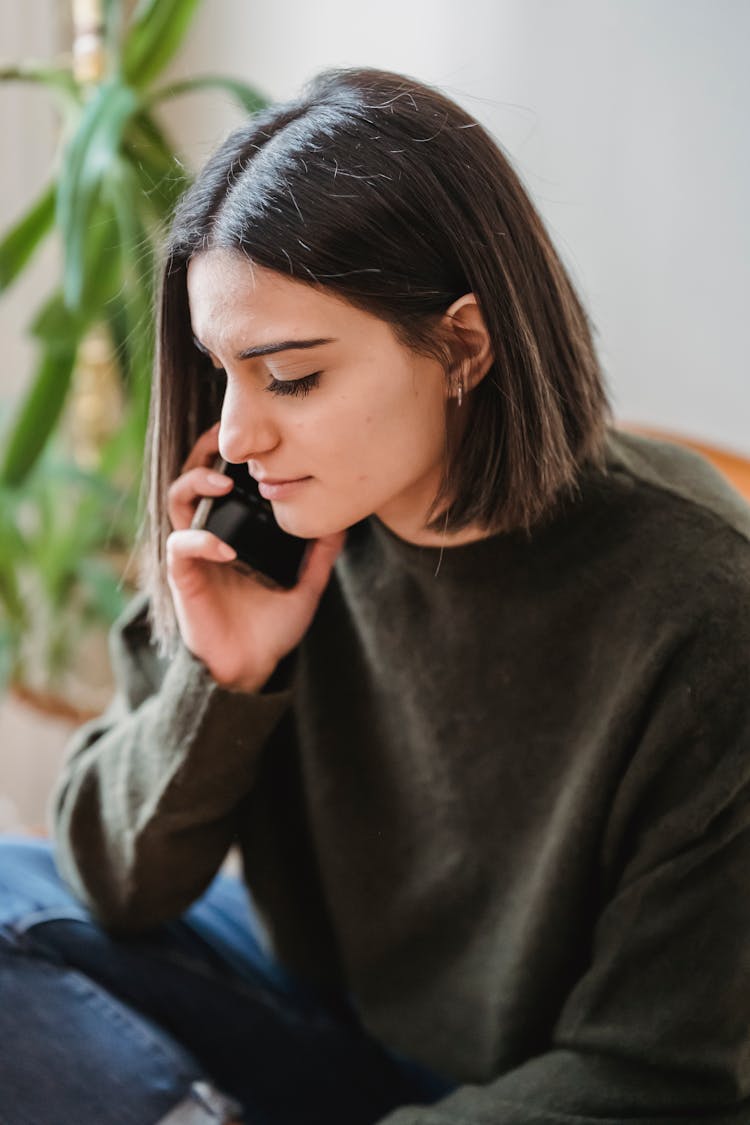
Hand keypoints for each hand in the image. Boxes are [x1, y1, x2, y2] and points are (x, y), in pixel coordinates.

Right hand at [166, 422, 344, 691]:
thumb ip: (321, 552)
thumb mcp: (306, 583)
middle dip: (205, 452)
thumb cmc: (272, 625)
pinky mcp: (184, 577)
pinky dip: (200, 541)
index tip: (255, 437)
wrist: (252, 665)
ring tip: (223, 483)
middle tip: (226, 438)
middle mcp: (210, 533)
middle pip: (194, 477)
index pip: (224, 478)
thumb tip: (345, 521)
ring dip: (196, 484)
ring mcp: (194, 553)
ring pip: (178, 501)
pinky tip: (227, 548)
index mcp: (234, 529)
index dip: (231, 453)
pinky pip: (180, 547)